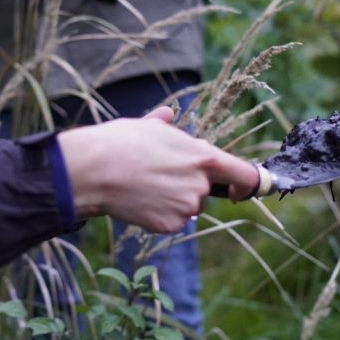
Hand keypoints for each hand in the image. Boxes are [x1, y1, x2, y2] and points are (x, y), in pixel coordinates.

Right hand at [58, 107, 258, 232]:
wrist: (94, 171)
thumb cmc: (121, 142)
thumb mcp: (148, 126)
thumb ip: (167, 127)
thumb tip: (167, 115)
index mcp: (204, 158)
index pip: (243, 174)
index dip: (245, 183)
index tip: (237, 188)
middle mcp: (200, 185)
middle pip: (206, 190)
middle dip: (190, 185)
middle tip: (160, 174)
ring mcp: (185, 208)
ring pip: (187, 206)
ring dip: (173, 200)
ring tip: (144, 185)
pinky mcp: (168, 225)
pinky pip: (170, 221)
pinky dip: (158, 214)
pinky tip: (139, 200)